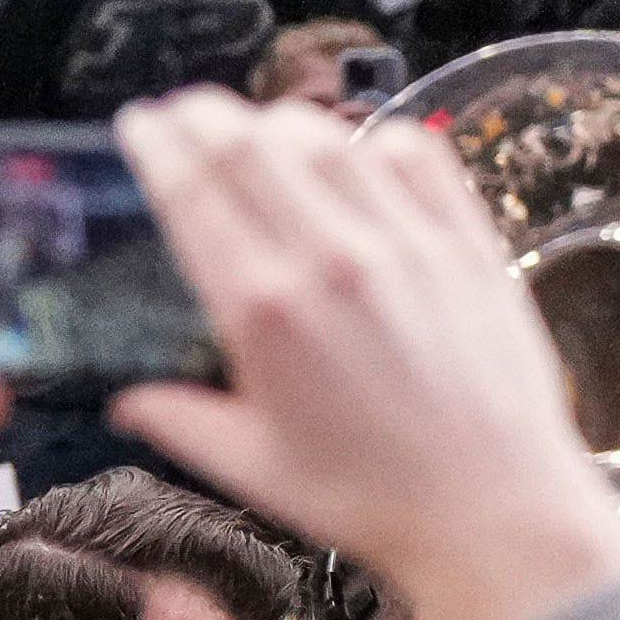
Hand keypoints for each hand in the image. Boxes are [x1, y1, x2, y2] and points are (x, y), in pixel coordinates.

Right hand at [97, 100, 619, 619]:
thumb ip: (180, 421)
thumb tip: (128, 402)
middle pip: (251, 146)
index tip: (140, 123)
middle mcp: (332, 258)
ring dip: (283, 121)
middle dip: (206, 116)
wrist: (492, 507)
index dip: (158, 144)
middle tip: (186, 112)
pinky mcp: (470, 242)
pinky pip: (418, 158)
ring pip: (330, 139)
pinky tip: (362, 149)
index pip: (193, 191)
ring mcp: (407, 242)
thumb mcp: (251, 465)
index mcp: (262, 308)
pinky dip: (378, 138)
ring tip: (261, 128)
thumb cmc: (367, 497)